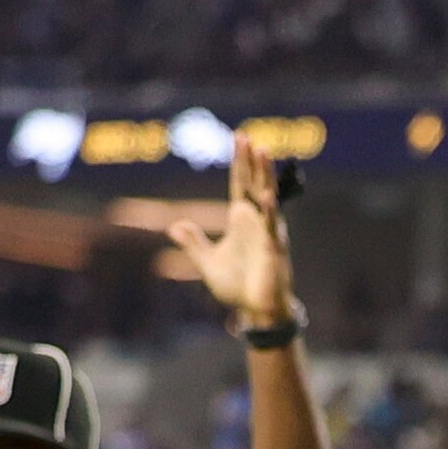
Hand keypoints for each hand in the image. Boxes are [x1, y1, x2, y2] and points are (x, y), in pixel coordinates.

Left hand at [172, 142, 297, 329]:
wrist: (256, 312)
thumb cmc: (237, 287)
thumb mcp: (207, 263)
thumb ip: (193, 242)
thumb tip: (174, 225)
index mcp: (241, 220)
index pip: (240, 183)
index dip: (239, 162)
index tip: (240, 138)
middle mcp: (256, 221)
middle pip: (254, 183)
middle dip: (251, 160)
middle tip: (247, 136)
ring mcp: (267, 232)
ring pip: (267, 197)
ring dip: (265, 175)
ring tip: (263, 152)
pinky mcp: (273, 249)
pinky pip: (271, 227)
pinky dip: (268, 212)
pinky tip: (266, 197)